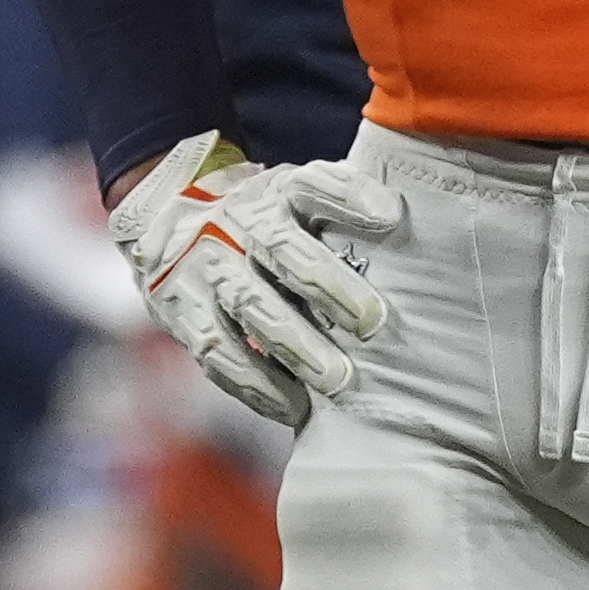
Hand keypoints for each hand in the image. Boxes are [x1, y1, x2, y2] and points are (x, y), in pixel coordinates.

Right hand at [108, 130, 401, 427]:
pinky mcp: (179, 307)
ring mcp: (202, 263)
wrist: (169, 220)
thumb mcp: (296, 202)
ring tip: (334, 379)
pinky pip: (214, 347)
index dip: (348, 196)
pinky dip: (253, 381)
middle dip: (328, 284)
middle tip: (371, 323)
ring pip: (247, 301)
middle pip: (280, 246)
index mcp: (275, 192)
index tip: (390, 215)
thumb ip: (346, 217)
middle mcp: (235, 221)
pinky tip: (292, 405)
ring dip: (293, 343)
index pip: (310, 184)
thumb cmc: (267, 226)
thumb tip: (419, 235)